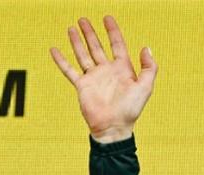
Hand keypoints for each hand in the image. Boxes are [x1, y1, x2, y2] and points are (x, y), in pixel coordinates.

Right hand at [50, 15, 157, 142]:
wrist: (113, 127)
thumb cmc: (130, 110)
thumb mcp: (145, 87)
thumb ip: (149, 68)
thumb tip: (146, 48)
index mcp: (122, 69)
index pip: (117, 45)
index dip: (113, 31)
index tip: (107, 18)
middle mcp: (107, 71)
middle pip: (97, 47)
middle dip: (91, 33)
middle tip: (83, 19)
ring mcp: (93, 78)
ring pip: (83, 55)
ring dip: (77, 42)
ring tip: (72, 28)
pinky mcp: (82, 86)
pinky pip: (69, 70)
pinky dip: (61, 60)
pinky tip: (55, 50)